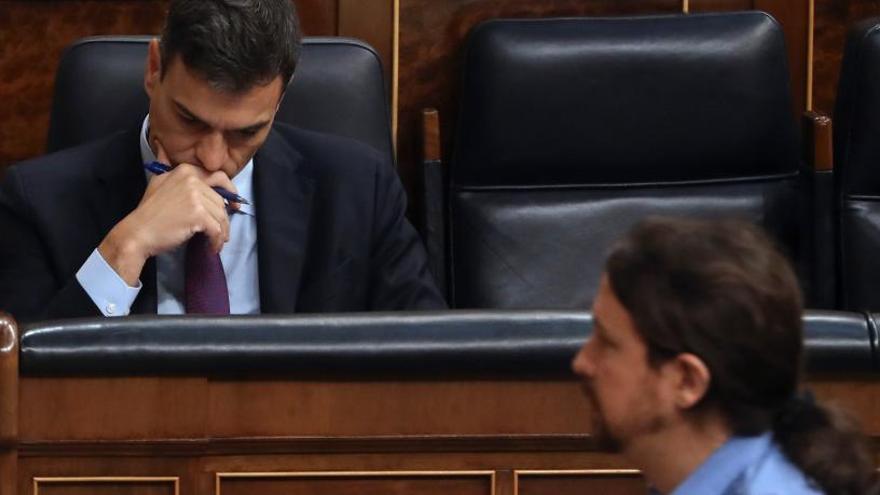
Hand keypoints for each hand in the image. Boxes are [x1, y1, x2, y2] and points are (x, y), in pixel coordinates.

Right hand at [97, 140, 239, 284]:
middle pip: (221, 200)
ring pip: (221, 216)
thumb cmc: (149, 212)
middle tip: (224, 229)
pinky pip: (217, 230)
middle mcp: (192, 179)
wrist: (138, 232)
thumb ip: (167, 168)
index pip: (219, 177)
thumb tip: (162, 147)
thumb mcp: (157, 182)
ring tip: (216, 241)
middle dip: (225, 216)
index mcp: (185, 170)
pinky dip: (217, 241)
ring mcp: (196, 196)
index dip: (229, 191)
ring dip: (222, 232)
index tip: (232, 204)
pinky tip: (212, 246)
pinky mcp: (198, 215)